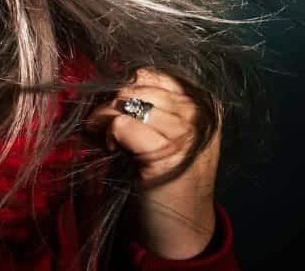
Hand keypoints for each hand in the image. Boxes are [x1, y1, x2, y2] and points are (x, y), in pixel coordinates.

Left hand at [89, 68, 220, 259]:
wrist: (180, 230)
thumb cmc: (167, 179)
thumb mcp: (167, 132)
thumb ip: (151, 104)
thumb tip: (107, 80)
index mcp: (203, 103)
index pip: (150, 74)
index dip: (125, 90)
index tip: (115, 113)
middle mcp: (199, 112)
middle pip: (134, 86)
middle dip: (110, 105)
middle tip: (101, 129)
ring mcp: (186, 131)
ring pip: (125, 102)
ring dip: (104, 119)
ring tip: (105, 139)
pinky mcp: (166, 150)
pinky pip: (121, 124)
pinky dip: (108, 135)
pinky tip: (112, 150)